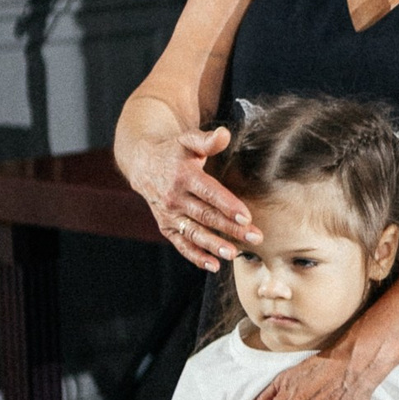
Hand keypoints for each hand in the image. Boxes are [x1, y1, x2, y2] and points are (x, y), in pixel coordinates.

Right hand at [129, 123, 255, 271]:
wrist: (143, 163)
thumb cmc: (174, 151)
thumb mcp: (187, 140)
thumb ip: (206, 140)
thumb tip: (224, 134)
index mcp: (183, 175)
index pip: (209, 193)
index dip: (227, 205)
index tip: (246, 217)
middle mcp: (175, 197)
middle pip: (206, 216)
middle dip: (231, 228)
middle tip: (255, 237)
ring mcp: (170, 214)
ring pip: (194, 233)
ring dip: (214, 245)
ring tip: (233, 254)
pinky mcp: (167, 226)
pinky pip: (181, 244)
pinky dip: (196, 256)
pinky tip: (214, 265)